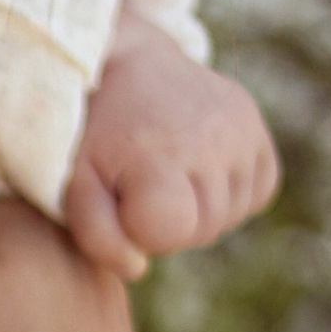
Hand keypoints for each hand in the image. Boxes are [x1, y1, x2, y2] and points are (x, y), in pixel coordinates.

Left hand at [62, 7, 279, 279]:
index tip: (119, 198)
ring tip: (164, 171)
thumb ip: (96, 234)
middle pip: (201, 230)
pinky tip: (196, 166)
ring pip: (229, 215)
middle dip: (166, 222)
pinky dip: (228, 190)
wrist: (122, 63)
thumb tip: (137, 268)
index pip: (170, 231)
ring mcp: (242, 132)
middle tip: (137, 184)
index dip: (139, 228)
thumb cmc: (91, 132)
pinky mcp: (257, 128)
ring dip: (196, 207)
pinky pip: (256, 191)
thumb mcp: (73, 181)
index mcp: (159, 153)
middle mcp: (211, 141)